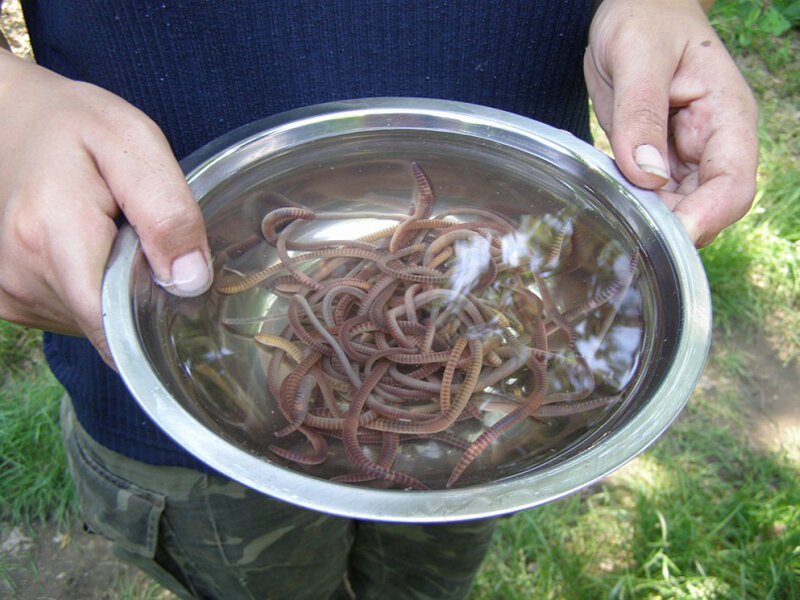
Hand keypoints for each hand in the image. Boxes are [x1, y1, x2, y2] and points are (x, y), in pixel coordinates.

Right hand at [0, 50, 211, 364]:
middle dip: (140, 294)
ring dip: (117, 290)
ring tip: (113, 238)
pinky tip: (93, 251)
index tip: (176, 293)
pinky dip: (95, 290)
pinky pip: (73, 314)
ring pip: (93, 321)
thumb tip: (191, 281)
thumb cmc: (75, 124)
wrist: (10, 116)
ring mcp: (11, 287)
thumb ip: (166, 211)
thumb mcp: (134, 143)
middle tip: (143, 241)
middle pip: (109, 323)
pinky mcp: (11, 295)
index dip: (155, 318)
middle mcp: (22, 271)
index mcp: (52, 234)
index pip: (113, 323)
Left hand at [584, 0, 758, 246]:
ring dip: (647, 221)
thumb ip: (642, 114)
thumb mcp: (640, 57)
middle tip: (624, 233)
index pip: (733, 185)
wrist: (633, 10)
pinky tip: (606, 205)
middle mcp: (712, 145)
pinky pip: (649, 198)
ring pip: (676, 210)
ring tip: (611, 219)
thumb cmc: (645, 19)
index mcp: (726, 118)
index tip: (665, 235)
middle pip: (705, 209)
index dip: (705, 217)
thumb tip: (648, 175)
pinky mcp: (656, 161)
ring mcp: (684, 157)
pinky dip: (630, 207)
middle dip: (670, 227)